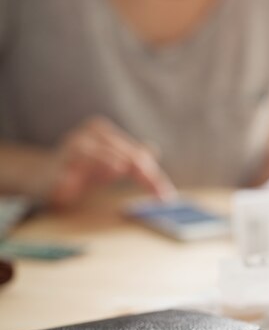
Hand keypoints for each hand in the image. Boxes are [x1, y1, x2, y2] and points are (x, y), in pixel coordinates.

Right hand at [39, 118, 175, 206]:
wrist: (40, 177)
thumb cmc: (78, 170)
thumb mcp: (108, 165)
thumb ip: (130, 158)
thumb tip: (154, 150)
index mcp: (104, 132)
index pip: (136, 154)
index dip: (154, 175)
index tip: (167, 196)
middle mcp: (90, 134)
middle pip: (127, 154)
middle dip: (146, 175)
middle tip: (161, 195)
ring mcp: (73, 146)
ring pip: (103, 155)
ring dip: (118, 166)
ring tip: (138, 174)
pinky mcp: (59, 162)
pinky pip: (76, 164)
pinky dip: (92, 169)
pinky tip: (108, 173)